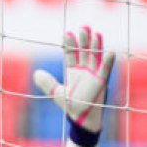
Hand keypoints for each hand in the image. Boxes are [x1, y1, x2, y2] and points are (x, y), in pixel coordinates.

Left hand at [32, 26, 115, 145]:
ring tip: (95, 33)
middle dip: (83, 41)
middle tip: (83, 27)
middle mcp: (84, 70)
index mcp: (73, 71)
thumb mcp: (57, 94)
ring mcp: (94, 74)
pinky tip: (110, 51)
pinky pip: (105, 70)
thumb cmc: (71, 106)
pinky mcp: (102, 82)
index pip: (71, 54)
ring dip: (95, 46)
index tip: (67, 34)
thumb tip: (36, 73)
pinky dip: (107, 61)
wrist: (81, 119)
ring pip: (95, 57)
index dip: (70, 45)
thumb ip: (47, 84)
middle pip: (84, 52)